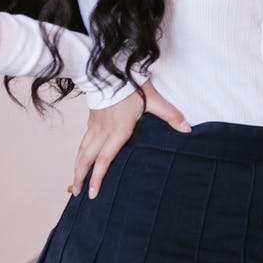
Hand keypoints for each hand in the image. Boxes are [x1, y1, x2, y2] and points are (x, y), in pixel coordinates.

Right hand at [72, 80, 189, 198]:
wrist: (110, 68)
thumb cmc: (131, 84)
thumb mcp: (154, 100)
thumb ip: (170, 115)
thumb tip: (187, 129)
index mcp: (118, 129)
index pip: (104, 159)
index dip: (97, 177)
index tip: (92, 193)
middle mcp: (103, 130)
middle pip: (87, 158)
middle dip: (80, 177)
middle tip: (78, 194)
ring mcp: (95, 125)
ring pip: (81, 150)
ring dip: (77, 167)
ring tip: (74, 182)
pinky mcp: (92, 119)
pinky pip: (83, 141)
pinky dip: (80, 154)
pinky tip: (81, 159)